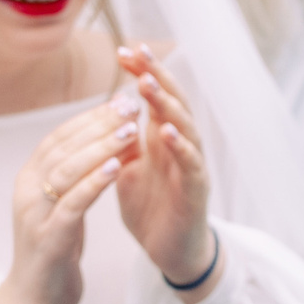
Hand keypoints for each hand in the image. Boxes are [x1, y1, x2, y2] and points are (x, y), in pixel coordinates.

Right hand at [0, 99, 140, 303]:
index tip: (121, 100)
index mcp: (29, 180)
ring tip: (130, 130)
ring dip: (100, 147)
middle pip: (63, 147)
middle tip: (130, 105)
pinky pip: (72, 204)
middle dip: (98, 124)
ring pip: (67, 170)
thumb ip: (73, 176)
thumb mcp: (62, 206)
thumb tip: (98, 140)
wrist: (34, 301)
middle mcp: (27, 191)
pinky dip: (94, 183)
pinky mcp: (48, 239)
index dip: (90, 116)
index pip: (59, 137)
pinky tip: (116, 167)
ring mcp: (35, 215)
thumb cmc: (54, 250)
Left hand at [113, 45, 218, 301]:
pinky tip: (167, 132)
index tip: (123, 51)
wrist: (171, 252)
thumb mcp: (128, 170)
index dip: (143, 72)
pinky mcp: (196, 191)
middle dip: (156, 75)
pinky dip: (181, 147)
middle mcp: (181, 146)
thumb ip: (122, 143)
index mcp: (162, 139)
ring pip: (185, 127)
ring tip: (148, 84)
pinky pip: (191, 164)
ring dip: (167, 105)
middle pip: (174, 102)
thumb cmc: (153, 209)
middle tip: (138, 53)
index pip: (156, 97)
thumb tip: (108, 112)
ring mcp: (191, 166)